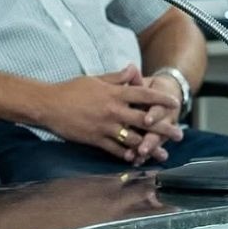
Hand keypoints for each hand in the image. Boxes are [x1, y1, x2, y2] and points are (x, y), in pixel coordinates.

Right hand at [43, 64, 180, 162]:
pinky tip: (138, 159)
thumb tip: (133, 69)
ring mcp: (105, 126)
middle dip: (164, 128)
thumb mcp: (94, 79)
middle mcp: (112, 110)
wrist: (48, 104)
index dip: (161, 99)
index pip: (143, 95)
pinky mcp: (95, 139)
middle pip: (144, 120)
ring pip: (133, 139)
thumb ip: (116, 77)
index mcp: (113, 93)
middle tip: (179, 134)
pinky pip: (116, 150)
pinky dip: (128, 155)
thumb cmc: (70, 90)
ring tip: (163, 154)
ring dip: (150, 147)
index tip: (174, 103)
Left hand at [131, 74, 184, 165]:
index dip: (154, 114)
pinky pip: (149, 147)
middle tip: (142, 149)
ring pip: (155, 141)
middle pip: (158, 130)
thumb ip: (136, 79)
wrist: (168, 92)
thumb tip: (131, 67)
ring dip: (147, 149)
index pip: (157, 108)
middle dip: (151, 140)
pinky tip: (135, 162)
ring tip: (139, 157)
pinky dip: (142, 154)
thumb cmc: (149, 87)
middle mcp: (162, 118)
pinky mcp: (155, 137)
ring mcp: (160, 129)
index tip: (147, 120)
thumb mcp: (143, 82)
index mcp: (158, 102)